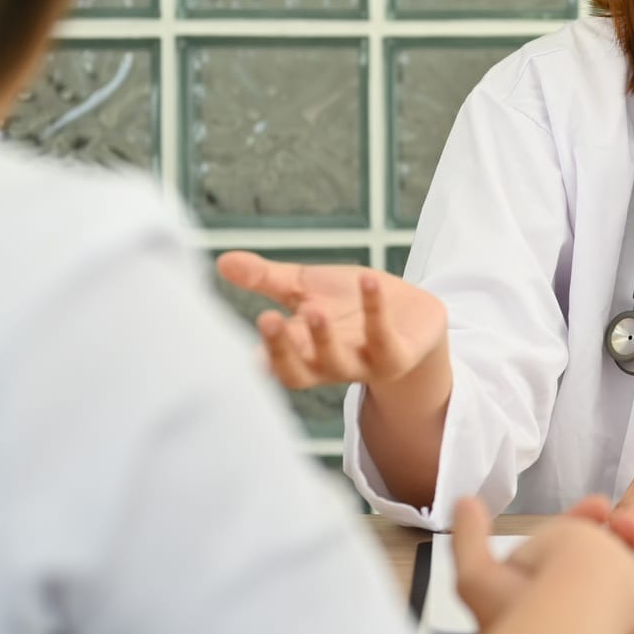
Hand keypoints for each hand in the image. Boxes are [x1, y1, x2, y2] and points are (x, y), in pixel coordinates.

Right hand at [215, 253, 445, 391]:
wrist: (411, 316)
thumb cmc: (350, 304)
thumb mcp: (306, 287)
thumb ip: (266, 279)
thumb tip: (222, 261)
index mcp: (302, 351)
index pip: (273, 362)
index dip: (259, 354)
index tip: (238, 340)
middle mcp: (328, 365)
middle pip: (300, 371)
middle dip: (283, 349)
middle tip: (266, 320)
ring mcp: (363, 364)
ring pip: (338, 363)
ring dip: (324, 338)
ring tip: (313, 308)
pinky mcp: (397, 356)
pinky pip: (384, 338)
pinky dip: (375, 309)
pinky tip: (368, 280)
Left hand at [455, 497, 633, 633]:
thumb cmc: (520, 627)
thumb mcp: (479, 579)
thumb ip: (470, 538)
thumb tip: (465, 502)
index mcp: (564, 601)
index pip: (588, 558)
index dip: (595, 527)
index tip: (601, 505)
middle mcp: (596, 625)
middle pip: (630, 575)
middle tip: (633, 527)